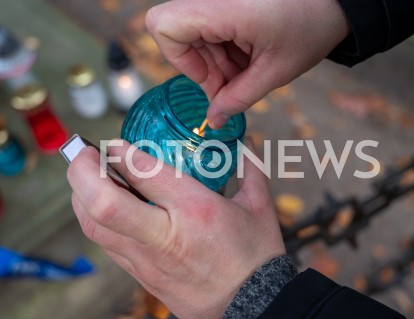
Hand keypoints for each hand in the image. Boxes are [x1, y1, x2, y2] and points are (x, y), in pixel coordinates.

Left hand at [67, 139, 284, 318]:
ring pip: (95, 226)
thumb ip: (249, 168)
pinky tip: (101, 205)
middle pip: (104, 203)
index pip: (144, 173)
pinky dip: (94, 218)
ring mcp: (149, 260)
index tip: (114, 141)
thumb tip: (247, 142)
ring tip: (86, 175)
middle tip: (83, 152)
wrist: (253, 306)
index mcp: (197, 210)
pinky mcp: (143, 276)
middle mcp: (166, 235)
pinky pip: (107, 244)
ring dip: (81, 195)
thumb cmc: (256, 256)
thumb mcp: (259, 207)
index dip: (120, 151)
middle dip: (82, 171)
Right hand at [146, 0, 349, 127]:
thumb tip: (213, 120)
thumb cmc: (310, 27)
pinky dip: (225, 51)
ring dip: (216, 62)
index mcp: (222, 8)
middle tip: (234, 86)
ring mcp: (219, 0)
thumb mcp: (275, 71)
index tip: (210, 78)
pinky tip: (250, 58)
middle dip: (204, 68)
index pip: (164, 27)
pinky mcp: (227, 4)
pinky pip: (209, 30)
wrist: (335, 1)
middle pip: (178, 36)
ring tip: (249, 71)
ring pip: (193, 36)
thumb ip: (239, 98)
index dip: (180, 59)